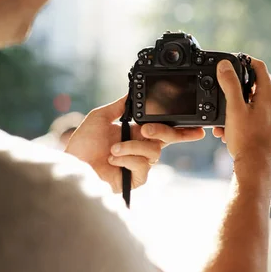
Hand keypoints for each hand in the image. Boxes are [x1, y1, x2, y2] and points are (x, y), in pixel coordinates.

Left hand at [65, 95, 204, 192]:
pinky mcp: (137, 178)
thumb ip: (119, 106)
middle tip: (145, 129)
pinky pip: (144, 166)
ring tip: (113, 149)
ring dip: (132, 147)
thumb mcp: (100, 117)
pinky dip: (127, 160)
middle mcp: (141, 148)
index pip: (165, 129)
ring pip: (155, 151)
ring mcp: (140, 164)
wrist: (73, 166)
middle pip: (167, 137)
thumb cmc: (83, 145)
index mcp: (136, 133)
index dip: (183, 129)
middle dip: (162, 131)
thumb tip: (131, 93)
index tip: (198, 127)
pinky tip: (112, 160)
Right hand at [212, 58, 270, 171]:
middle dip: (234, 90)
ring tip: (222, 121)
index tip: (230, 62)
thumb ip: (230, 84)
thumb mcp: (234, 108)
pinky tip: (227, 131)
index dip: (243, 60)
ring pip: (250, 103)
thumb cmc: (247, 139)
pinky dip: (239, 119)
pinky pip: (252, 116)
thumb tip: (225, 65)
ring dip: (233, 108)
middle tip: (221, 94)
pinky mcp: (268, 127)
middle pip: (252, 85)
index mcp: (269, 94)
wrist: (255, 166)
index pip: (258, 66)